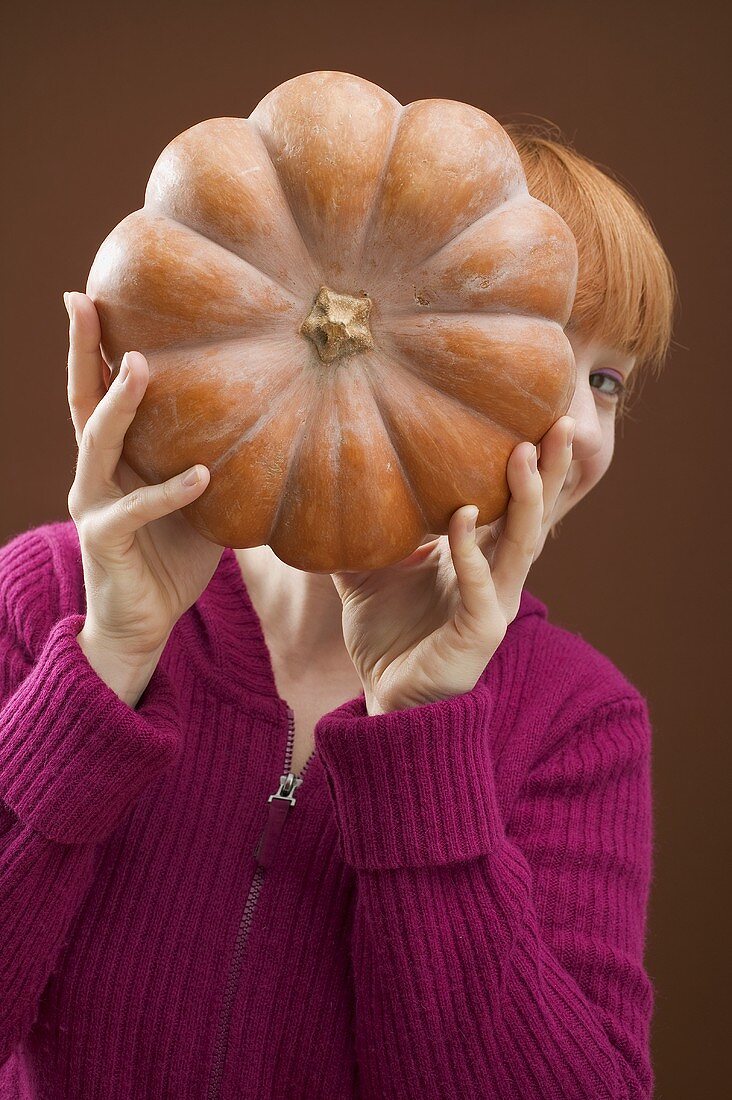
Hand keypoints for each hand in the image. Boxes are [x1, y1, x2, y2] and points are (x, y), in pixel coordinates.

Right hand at [64, 291, 222, 665]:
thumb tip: (274, 421)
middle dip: (81, 350)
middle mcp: (94, 474)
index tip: (94, 294)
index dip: (94, 346)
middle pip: (81, 401)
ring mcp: (93, 505)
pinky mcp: (105, 540)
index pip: (100, 392)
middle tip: (83, 300)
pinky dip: (169, 491)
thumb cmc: (172, 558)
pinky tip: (203, 475)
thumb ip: (212, 461)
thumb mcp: (199, 502)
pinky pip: (137, 509)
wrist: (143, 623)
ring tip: (137, 363)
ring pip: (97, 442)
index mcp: (114, 460)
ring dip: (118, 403)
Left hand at [329, 415, 575, 712]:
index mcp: (478, 557)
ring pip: (522, 543)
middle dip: (551, 469)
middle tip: (560, 421)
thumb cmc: (387, 637)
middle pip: (534, 514)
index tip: (534, 415)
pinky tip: (461, 517)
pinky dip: (472, 551)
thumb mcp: (366, 573)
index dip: (530, 465)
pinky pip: (481, 585)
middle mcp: (496, 575)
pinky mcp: (481, 631)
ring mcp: (495, 603)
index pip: (511, 503)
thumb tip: (325, 488)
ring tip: (525, 451)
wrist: (386, 698)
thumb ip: (361, 533)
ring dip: (526, 497)